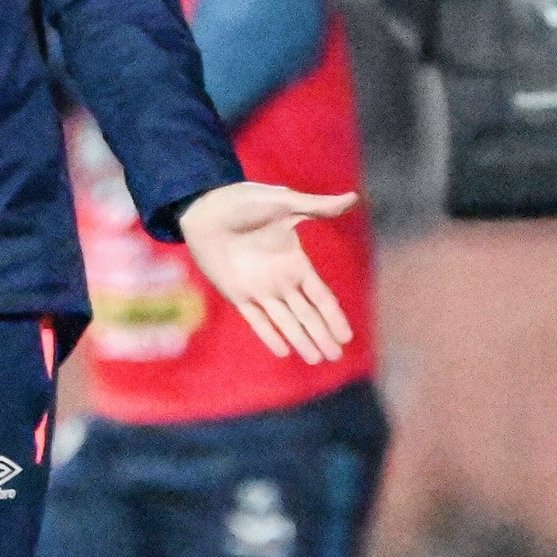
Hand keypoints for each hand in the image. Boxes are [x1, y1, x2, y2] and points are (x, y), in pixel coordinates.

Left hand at [178, 182, 356, 363]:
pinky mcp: (236, 293)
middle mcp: (280, 279)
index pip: (321, 296)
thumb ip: (317, 207)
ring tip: (316, 359)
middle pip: (307, 314)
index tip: (348, 336)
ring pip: (286, 321)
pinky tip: (283, 351)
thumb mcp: (283, 204)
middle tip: (337, 356)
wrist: (204, 206)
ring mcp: (258, 288)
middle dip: (322, 335)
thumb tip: (353, 197)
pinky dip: (269, 335)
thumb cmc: (243, 201)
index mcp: (295, 261)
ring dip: (301, 340)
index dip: (334, 315)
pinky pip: (256, 319)